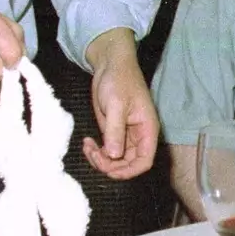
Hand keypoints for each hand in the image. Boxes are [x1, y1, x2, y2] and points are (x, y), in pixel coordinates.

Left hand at [82, 27, 158, 178]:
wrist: (110, 65)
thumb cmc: (119, 79)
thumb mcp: (116, 104)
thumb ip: (116, 130)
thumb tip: (114, 155)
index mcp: (147, 129)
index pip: (144, 161)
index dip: (129, 171)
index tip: (109, 169)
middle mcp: (138, 135)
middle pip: (128, 164)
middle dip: (110, 165)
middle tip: (93, 153)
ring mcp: (125, 135)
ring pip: (116, 160)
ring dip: (100, 160)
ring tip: (88, 146)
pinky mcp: (113, 132)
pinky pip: (107, 151)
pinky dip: (96, 152)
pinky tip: (87, 142)